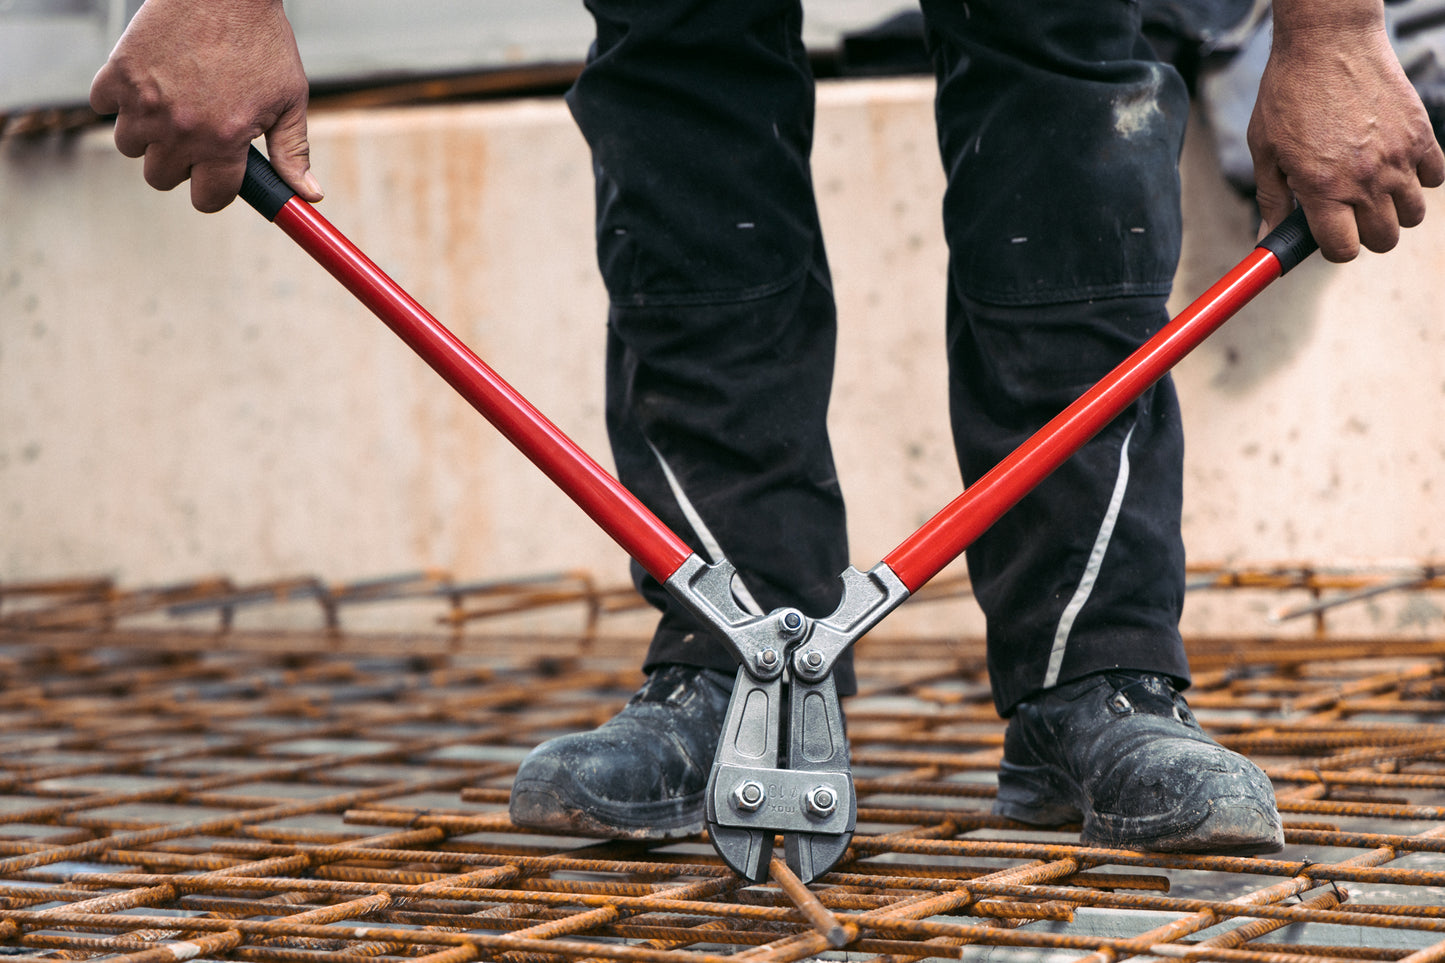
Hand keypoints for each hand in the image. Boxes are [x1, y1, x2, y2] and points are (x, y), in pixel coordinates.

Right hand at [89, 0, 321, 212]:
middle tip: (195, 136)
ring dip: (147, 134)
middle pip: (161, 178)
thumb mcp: (290, 99)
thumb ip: (292, 151)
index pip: (207, 199)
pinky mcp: (118, 73)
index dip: (213, 191)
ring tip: (173, 105)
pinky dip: (117, 98)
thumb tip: (309, 196)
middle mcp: (181, 129)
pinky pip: (102, 106)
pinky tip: (148, 82)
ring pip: (130, 146)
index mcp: (225, 141)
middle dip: (178, 165)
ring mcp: (145, 102)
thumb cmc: (262, 41)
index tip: (216, 175)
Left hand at [1247, 12, 1443, 260]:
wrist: (1327, 42)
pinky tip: (1395, 164)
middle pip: (1384, 239)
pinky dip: (1420, 178)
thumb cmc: (1287, 95)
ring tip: (1371, 188)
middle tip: (1349, 213)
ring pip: (1413, 214)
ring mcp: (1398, 157)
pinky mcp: (1421, 134)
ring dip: (1394, 210)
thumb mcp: (1265, 151)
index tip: (1328, 234)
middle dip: (1366, 234)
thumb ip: (1272, 200)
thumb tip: (1266, 238)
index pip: (1343, 251)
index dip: (1334, 248)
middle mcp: (1364, 179)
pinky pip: (1435, 177)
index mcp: (1322, 188)